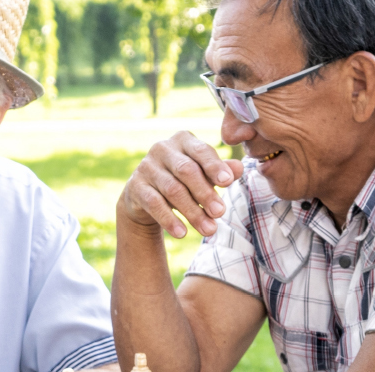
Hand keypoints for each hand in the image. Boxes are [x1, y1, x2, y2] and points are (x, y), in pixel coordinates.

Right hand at [117, 131, 243, 238]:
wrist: (148, 197)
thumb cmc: (184, 181)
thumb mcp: (205, 175)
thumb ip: (222, 171)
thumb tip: (240, 168)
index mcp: (183, 140)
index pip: (201, 150)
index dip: (214, 166)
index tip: (228, 182)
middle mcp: (162, 148)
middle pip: (186, 171)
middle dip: (205, 193)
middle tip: (221, 213)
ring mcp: (146, 167)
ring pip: (172, 190)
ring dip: (192, 212)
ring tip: (209, 230)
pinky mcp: (135, 186)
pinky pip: (154, 204)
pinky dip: (169, 220)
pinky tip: (182, 233)